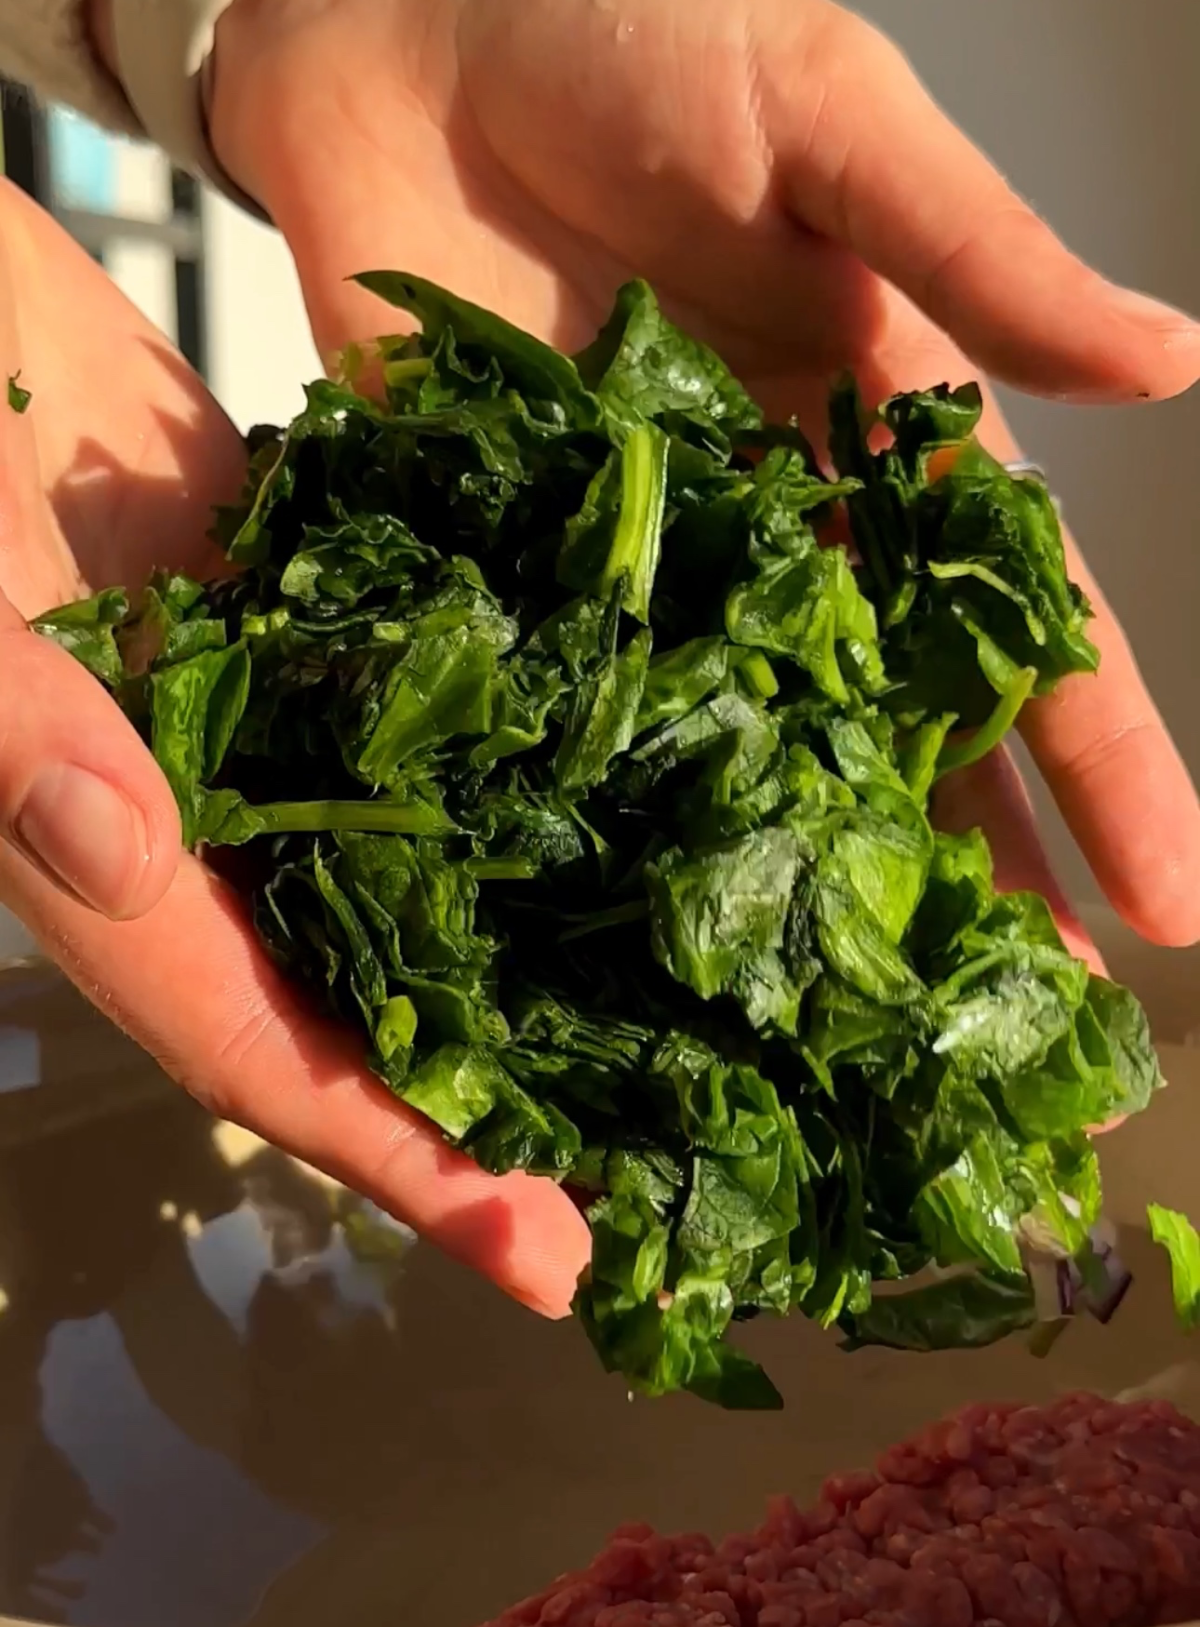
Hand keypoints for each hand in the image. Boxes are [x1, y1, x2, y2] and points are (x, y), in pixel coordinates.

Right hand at [0, 180, 589, 1314]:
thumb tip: (127, 849)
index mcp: (99, 853)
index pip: (264, 1052)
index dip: (402, 1166)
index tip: (549, 1260)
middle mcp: (196, 821)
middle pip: (363, 1005)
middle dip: (500, 1112)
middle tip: (662, 1192)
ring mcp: (261, 727)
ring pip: (406, 886)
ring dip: (525, 971)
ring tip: (680, 1045)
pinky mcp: (308, 625)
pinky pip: (425, 737)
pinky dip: (517, 787)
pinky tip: (635, 815)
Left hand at [204, 0, 1199, 951]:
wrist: (403, 1)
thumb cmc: (637, 21)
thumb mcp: (833, 128)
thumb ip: (975, 263)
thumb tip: (1173, 369)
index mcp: (878, 437)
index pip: (1015, 628)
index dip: (1101, 768)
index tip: (1171, 911)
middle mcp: (769, 532)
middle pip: (887, 736)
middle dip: (959, 885)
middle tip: (1017, 1046)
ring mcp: (632, 569)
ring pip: (734, 761)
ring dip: (785, 898)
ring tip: (829, 1046)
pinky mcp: (494, 569)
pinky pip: (550, 715)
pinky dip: (581, 823)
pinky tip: (604, 937)